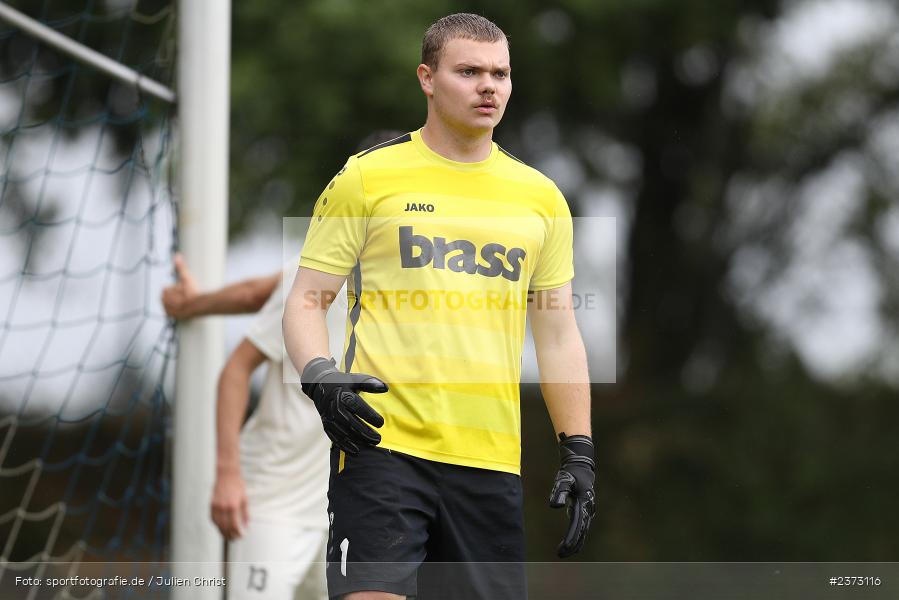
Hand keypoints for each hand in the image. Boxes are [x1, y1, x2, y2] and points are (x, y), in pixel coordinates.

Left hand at [161, 253, 198, 318]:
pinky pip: (173, 313)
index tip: (184, 290)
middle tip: (186, 296)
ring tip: (186, 302)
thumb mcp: (186, 277)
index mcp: (164, 292)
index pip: (167, 288)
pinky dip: (177, 311)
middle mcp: (163, 302)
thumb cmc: (192, 291)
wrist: (198, 306)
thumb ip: (180, 266)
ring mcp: (167, 310)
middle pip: (169, 296)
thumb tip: (177, 255)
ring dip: (176, 303)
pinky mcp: (173, 317)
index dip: (177, 288)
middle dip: (176, 296)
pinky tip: (184, 309)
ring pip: (171, 304)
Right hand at [210, 469, 248, 539]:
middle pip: (225, 527)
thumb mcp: (245, 499)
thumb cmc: (238, 485)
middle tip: (234, 539)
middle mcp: (223, 508)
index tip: (241, 536)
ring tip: (228, 536)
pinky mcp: (211, 504)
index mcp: (233, 506)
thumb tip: (246, 525)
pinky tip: (220, 527)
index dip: (237, 533)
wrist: (226, 475)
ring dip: (222, 532)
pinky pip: (213, 518)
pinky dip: (216, 525)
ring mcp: (216, 506)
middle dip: (230, 535)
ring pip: (217, 524)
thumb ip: (245, 513)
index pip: (234, 525)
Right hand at [301, 357, 387, 454]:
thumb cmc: (342, 382)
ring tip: (371, 444)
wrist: (320, 386)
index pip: (359, 408)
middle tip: (378, 439)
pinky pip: (335, 437)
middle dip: (366, 433)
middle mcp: (336, 408)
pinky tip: (355, 451)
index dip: (370, 416)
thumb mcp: (355, 379)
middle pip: (352, 423)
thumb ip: (370, 384)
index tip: (381, 423)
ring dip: (358, 440)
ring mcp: (330, 418)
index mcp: (344, 396)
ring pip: (344, 433)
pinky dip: (345, 445)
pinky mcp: (326, 425)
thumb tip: (385, 388)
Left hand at [549, 433, 595, 557]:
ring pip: (583, 531)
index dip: (571, 537)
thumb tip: (554, 506)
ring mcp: (588, 510)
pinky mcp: (585, 511)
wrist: (581, 467)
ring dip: (575, 543)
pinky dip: (577, 536)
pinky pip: (582, 527)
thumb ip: (559, 491)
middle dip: (573, 544)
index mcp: (584, 503)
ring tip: (564, 553)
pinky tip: (571, 544)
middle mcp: (588, 509)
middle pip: (582, 531)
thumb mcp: (563, 480)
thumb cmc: (571, 473)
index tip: (564, 547)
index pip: (577, 525)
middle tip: (561, 555)